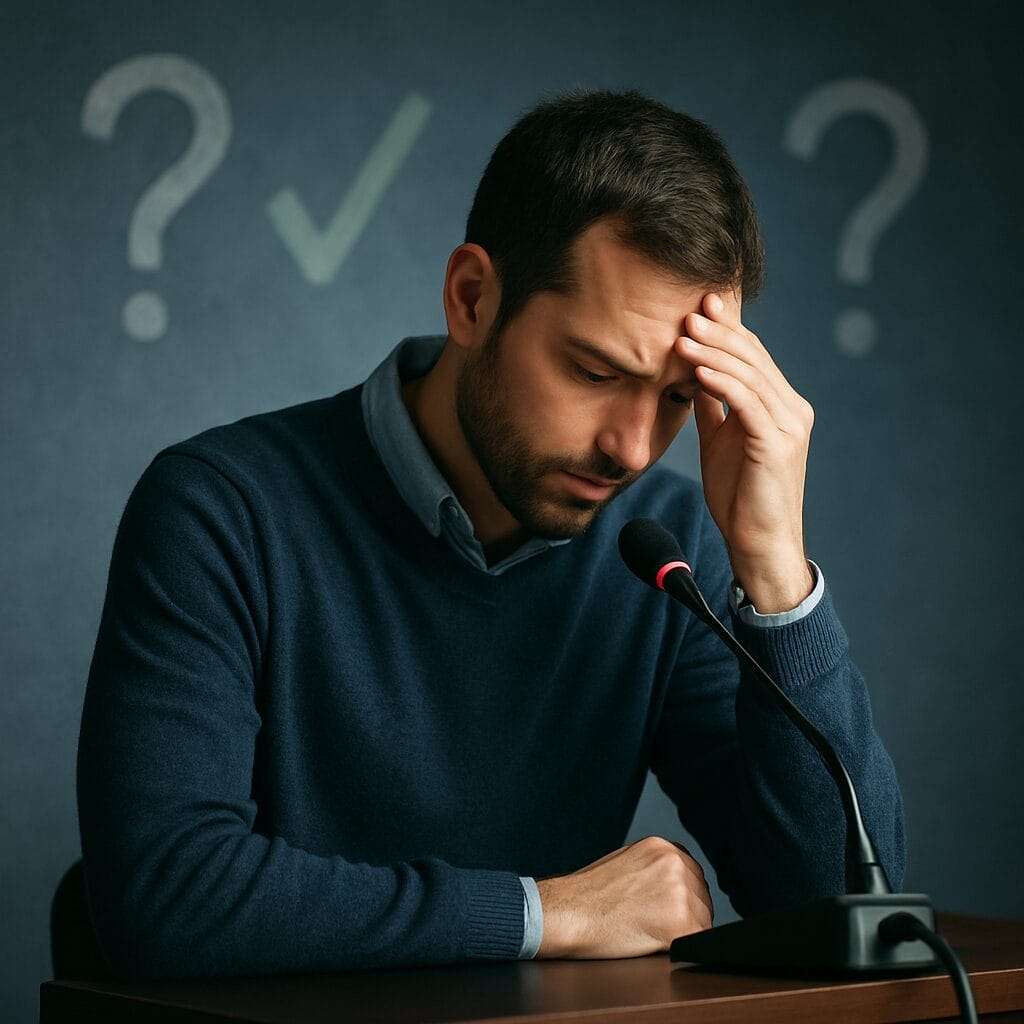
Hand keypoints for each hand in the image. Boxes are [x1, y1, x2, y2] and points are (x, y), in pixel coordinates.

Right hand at [535, 836, 712, 958]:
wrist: (567, 912)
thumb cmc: (587, 895)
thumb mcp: (626, 863)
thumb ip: (655, 868)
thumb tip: (677, 887)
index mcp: (662, 846)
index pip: (692, 876)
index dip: (683, 898)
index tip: (669, 910)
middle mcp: (674, 862)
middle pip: (702, 898)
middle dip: (687, 916)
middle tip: (656, 926)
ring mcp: (679, 890)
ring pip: (703, 921)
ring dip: (684, 933)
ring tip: (650, 933)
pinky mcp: (678, 922)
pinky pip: (697, 943)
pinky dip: (681, 949)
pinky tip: (656, 944)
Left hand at [676, 289, 814, 611]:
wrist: (758, 543)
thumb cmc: (739, 497)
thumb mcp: (721, 443)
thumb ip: (714, 409)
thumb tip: (694, 377)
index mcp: (780, 407)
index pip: (753, 357)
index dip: (727, 330)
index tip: (699, 306)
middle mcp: (791, 410)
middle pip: (753, 358)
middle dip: (719, 331)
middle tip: (688, 310)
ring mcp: (789, 425)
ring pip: (749, 375)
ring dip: (713, 352)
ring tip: (683, 335)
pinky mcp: (777, 444)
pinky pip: (747, 403)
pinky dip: (721, 382)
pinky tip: (696, 369)